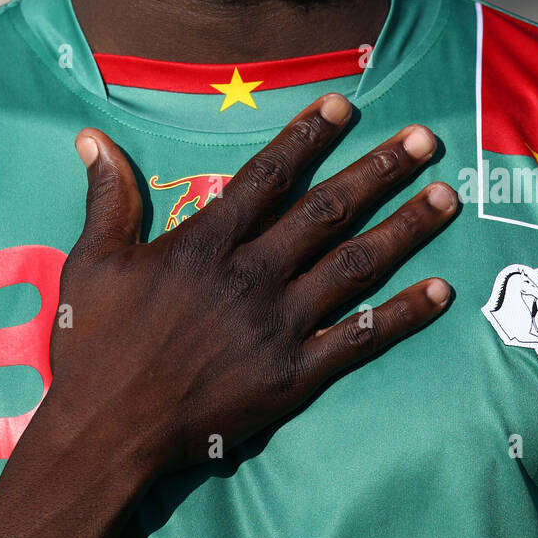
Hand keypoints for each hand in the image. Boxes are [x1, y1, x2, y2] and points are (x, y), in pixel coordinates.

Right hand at [47, 93, 455, 475]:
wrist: (105, 431)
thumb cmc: (93, 344)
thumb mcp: (92, 261)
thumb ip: (107, 198)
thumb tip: (91, 138)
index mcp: (206, 242)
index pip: (269, 175)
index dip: (308, 136)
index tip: (343, 105)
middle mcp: (252, 274)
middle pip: (328, 210)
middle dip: (380, 169)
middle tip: (426, 139)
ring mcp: (278, 325)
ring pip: (355, 265)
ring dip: (405, 228)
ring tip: (447, 196)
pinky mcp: (294, 374)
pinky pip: (359, 339)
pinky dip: (404, 315)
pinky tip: (440, 291)